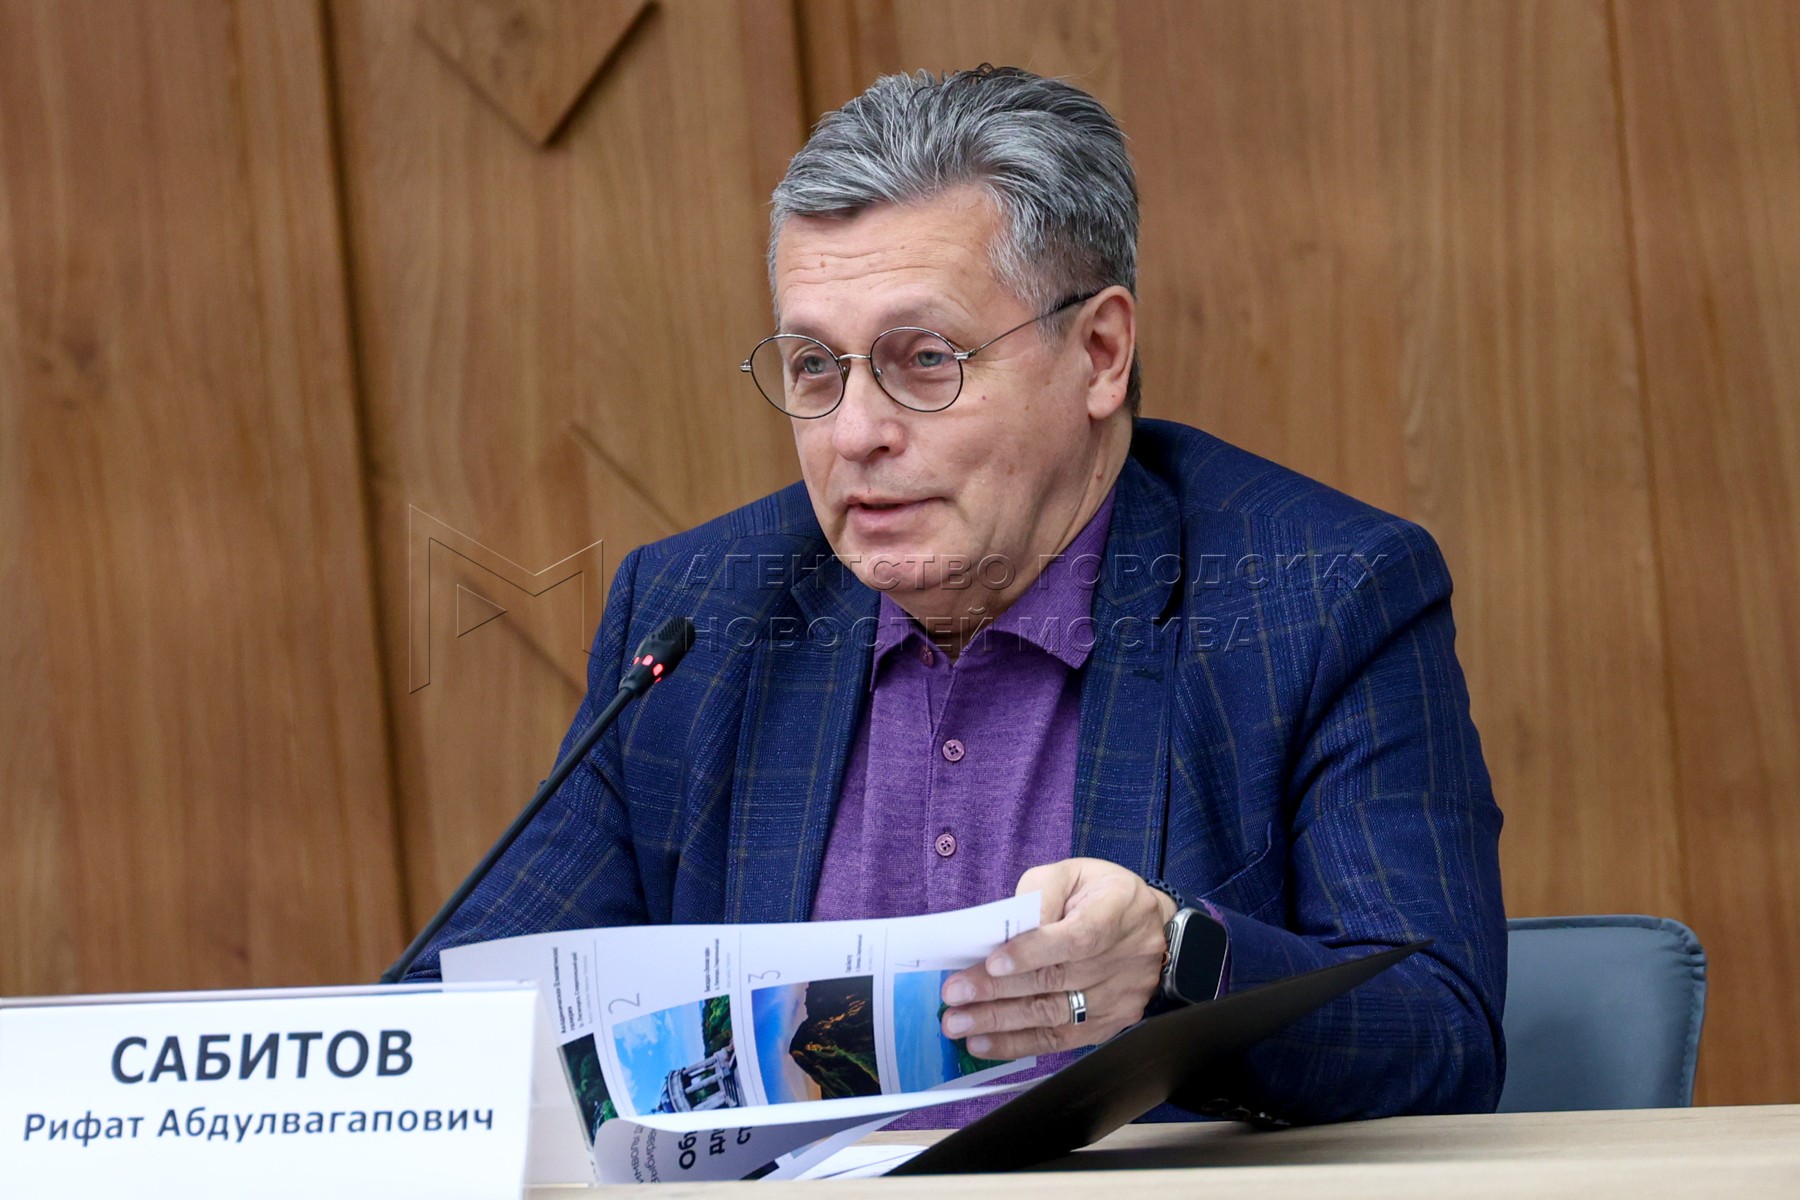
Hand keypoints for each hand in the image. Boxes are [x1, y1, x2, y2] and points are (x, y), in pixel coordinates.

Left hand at [939, 858, 1176, 1057]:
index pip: (1077, 938)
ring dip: (1001, 1022)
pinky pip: (1062, 1040)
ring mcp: (1121, 997)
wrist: (1152, 926)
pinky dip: (1019, 1043)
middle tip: (954, 995)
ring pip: (1056, 1015)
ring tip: (959, 1024)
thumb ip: (1039, 896)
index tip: (992, 963)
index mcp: (1117, 910)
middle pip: (1058, 980)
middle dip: (999, 991)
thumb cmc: (1101, 895)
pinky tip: (985, 1043)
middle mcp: (1126, 958)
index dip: (1034, 952)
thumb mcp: (1071, 874)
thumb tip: (1006, 934)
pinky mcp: (1111, 1024)